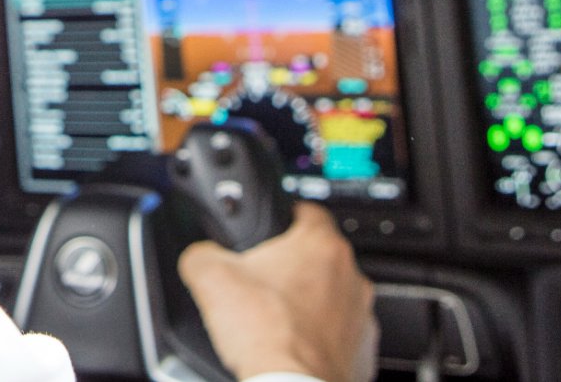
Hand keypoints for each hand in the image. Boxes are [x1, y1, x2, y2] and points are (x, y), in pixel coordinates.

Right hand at [177, 202, 376, 381]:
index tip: (271, 227)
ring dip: (307, 302)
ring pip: (331, 296)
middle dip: (291, 266)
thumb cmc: (264, 335)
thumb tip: (199, 254)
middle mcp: (351, 277)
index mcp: (321, 245)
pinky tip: (289, 344)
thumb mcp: (209, 276)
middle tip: (261, 281)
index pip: (307, 209)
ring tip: (273, 318)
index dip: (283, 216)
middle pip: (318, 257)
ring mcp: (360, 316)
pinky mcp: (361, 351)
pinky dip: (317, 337)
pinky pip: (338, 335)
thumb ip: (201, 251)